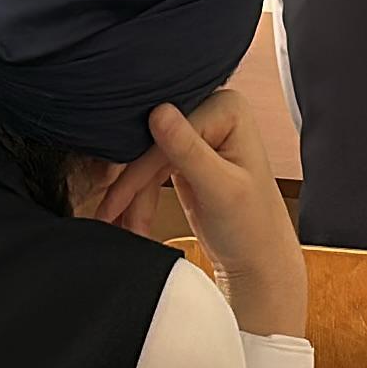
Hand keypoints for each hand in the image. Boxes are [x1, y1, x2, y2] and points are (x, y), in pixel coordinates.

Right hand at [97, 94, 306, 338]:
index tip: (115, 200)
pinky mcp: (184, 155)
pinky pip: (149, 170)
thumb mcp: (220, 188)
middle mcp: (213, 112)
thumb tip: (158, 112)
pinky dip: (138, 197)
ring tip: (125, 226)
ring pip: (145, 159)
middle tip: (109, 215)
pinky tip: (130, 219)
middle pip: (152, 142)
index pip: (168, 132)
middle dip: (132, 185)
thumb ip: (189, 150)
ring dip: (133, 197)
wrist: (256, 259)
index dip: (139, 168)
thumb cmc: (252, 226)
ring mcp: (197, 133)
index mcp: (228, 108)